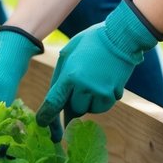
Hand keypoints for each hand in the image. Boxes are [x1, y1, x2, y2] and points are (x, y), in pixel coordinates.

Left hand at [36, 0, 162, 127]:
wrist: (120, 37)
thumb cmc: (90, 42)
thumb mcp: (68, 54)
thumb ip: (61, 77)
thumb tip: (56, 100)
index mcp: (70, 76)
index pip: (54, 103)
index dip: (46, 117)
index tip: (42, 124)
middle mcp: (84, 88)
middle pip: (72, 109)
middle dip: (71, 103)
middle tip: (75, 88)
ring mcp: (101, 93)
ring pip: (87, 110)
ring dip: (86, 101)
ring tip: (92, 78)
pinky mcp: (114, 95)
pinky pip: (101, 107)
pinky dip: (99, 100)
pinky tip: (102, 83)